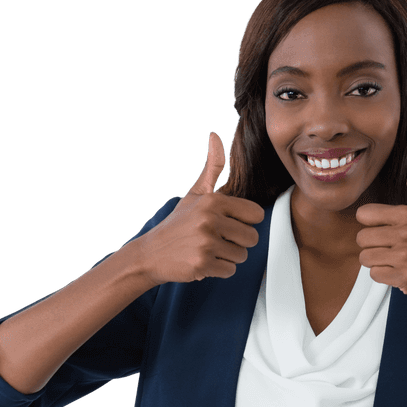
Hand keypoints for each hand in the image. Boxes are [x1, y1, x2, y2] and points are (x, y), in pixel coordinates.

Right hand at [137, 132, 264, 284]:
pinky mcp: (202, 264)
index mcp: (214, 201)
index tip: (228, 224)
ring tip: (209, 250)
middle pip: (252, 237)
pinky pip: (229, 270)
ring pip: (242, 255)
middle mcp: (211, 220)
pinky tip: (204, 262)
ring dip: (228, 257)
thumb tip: (215, 136)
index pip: (256, 214)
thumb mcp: (195, 194)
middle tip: (218, 240)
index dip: (245, 222)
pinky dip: (219, 270)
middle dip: (238, 242)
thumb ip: (211, 168)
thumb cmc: (178, 223)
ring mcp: (206, 243)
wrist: (151, 253)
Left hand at [355, 151, 406, 311]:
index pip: (364, 215)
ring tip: (396, 262)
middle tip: (392, 252)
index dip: (371, 226)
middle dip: (372, 248)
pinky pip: (374, 274)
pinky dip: (384, 277)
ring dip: (377, 263)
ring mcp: (406, 254)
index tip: (386, 233)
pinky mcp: (404, 276)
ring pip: (365, 257)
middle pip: (361, 238)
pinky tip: (400, 274)